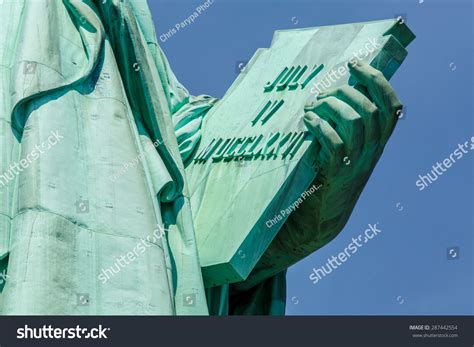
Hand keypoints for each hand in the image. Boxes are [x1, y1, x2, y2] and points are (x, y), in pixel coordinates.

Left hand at [242, 60, 403, 287]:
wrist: (319, 220)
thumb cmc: (325, 179)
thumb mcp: (343, 153)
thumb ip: (345, 129)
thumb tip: (331, 94)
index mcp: (377, 144)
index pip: (391, 107)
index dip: (376, 81)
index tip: (355, 64)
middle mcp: (371, 153)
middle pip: (370, 108)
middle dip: (344, 92)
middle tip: (321, 94)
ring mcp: (355, 164)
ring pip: (355, 121)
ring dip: (331, 106)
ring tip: (311, 107)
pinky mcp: (335, 175)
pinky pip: (334, 143)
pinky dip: (320, 126)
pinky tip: (307, 122)